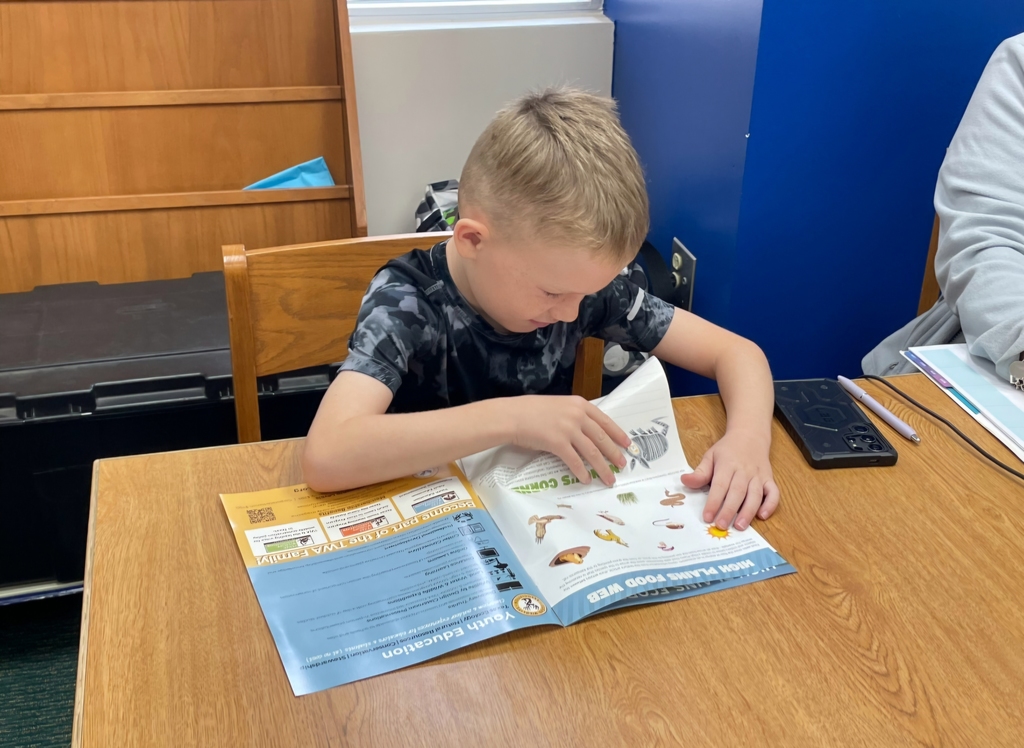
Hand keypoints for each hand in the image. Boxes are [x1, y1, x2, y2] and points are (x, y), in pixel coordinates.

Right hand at [509, 395, 630, 485]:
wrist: (511, 415)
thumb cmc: (530, 410)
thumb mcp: (558, 406)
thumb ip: (573, 415)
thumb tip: (586, 432)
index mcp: (579, 404)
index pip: (605, 421)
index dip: (617, 434)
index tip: (627, 444)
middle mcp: (577, 415)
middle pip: (602, 438)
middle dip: (614, 453)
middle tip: (622, 465)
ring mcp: (568, 429)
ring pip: (592, 451)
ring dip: (602, 467)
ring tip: (609, 478)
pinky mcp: (557, 443)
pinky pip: (575, 461)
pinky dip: (582, 472)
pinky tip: (586, 479)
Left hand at [680, 430, 778, 529]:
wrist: (750, 435)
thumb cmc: (728, 450)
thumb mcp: (710, 456)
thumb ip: (700, 472)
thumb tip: (685, 481)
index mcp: (727, 464)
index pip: (720, 485)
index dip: (713, 502)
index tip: (707, 516)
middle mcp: (744, 471)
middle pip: (737, 492)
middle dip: (729, 510)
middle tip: (721, 525)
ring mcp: (758, 475)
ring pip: (755, 495)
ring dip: (748, 511)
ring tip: (739, 526)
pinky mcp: (769, 479)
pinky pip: (774, 493)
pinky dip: (770, 504)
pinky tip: (762, 515)